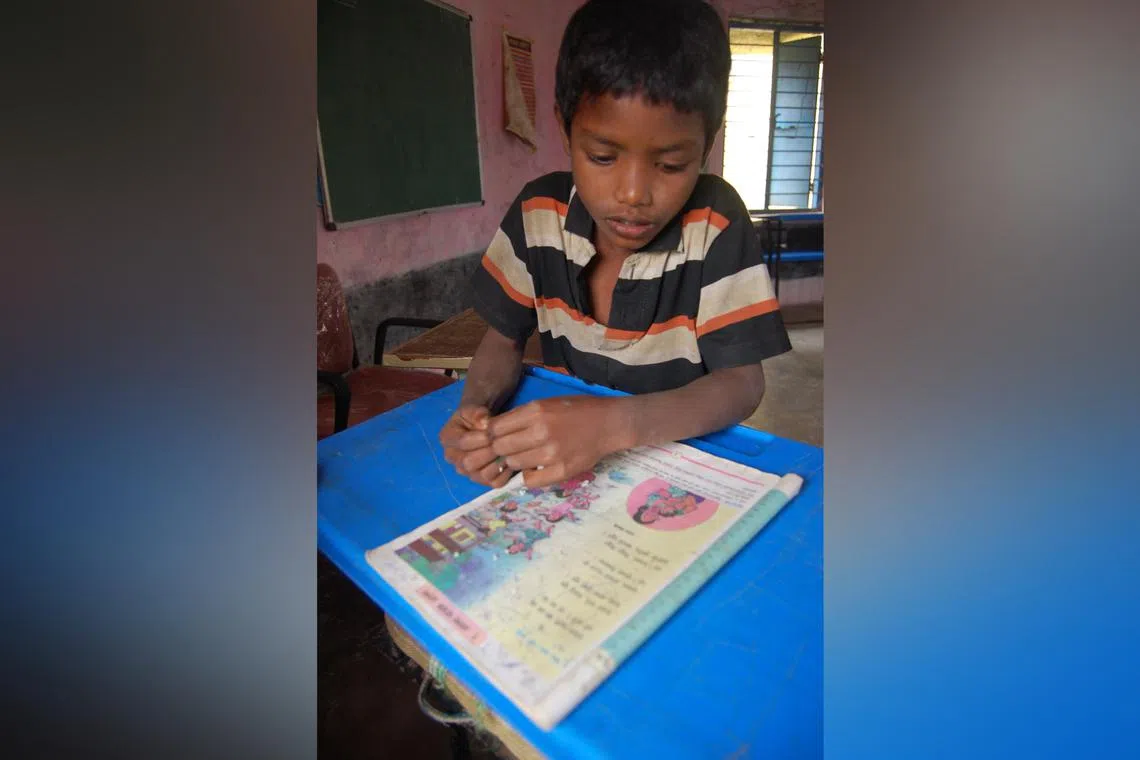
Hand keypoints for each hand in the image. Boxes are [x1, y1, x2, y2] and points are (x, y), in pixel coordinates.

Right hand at [439, 405, 513, 487]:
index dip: (480, 438)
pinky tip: (512, 460)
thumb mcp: (473, 408)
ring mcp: (467, 472)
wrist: (481, 425)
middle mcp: (454, 459)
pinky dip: (506, 473)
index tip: (492, 432)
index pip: (463, 443)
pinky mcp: (483, 481)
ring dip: (498, 463)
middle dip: (488, 453)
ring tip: (509, 451)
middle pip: (469, 463)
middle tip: (503, 443)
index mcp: (448, 438)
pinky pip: (495, 482)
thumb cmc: (476, 416)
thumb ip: (476, 413)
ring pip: (481, 475)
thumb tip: (485, 424)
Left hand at [487, 396, 625, 487]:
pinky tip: (537, 468)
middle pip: (500, 448)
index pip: (495, 428)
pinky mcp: (562, 470)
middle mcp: (540, 432)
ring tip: (527, 457)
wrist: (609, 423)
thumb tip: (494, 431)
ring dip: (515, 462)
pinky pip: (530, 481)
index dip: (491, 434)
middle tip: (510, 449)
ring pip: (513, 464)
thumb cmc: (577, 410)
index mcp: (535, 411)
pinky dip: (529, 476)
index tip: (496, 437)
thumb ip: (522, 416)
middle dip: (501, 449)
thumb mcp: (546, 403)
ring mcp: (551, 453)